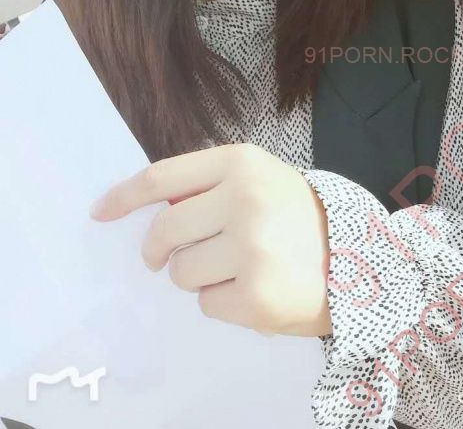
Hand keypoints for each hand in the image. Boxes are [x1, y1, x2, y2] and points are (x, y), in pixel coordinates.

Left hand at [90, 143, 331, 337]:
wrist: (357, 258)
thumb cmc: (298, 215)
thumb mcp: (261, 178)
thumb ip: (210, 185)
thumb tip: (150, 208)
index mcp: (242, 163)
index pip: (163, 178)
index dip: (124, 197)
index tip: (101, 212)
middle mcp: (245, 200)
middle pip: (164, 231)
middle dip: (158, 250)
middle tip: (168, 257)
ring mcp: (251, 249)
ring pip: (180, 272)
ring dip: (197, 276)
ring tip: (235, 268)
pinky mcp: (256, 295)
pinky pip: (206, 304)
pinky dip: (222, 301)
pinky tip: (254, 288)